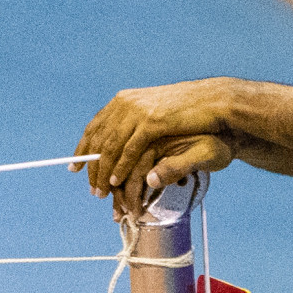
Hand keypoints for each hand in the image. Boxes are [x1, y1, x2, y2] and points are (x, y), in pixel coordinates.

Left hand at [72, 79, 238, 209]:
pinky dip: (120, 167)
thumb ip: (141, 129)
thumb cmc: (192, 116)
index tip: (75, 167)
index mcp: (126, 101)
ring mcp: (139, 112)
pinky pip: (129, 149)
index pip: (96, 126)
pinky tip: (116, 181)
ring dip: (103, 172)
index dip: (84, 147)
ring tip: (101, 192)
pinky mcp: (153, 122)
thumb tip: (123, 144)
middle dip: (92, 167)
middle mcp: (127, 104)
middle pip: (99, 139)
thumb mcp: (161, 120)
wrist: (218, 103)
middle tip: (91, 189)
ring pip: (110, 147)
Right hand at [106, 134, 237, 219]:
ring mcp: (146, 142)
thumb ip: (178, 166)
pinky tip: (131, 198)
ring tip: (122, 212)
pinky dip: (126, 183)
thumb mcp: (204, 155)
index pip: (132, 168)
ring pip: (122, 168)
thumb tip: (150, 180)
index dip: (130, 193)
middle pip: (122, 168)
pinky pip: (129, 166)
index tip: (133, 213)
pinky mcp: (149, 148)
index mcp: (156, 137)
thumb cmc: (218, 147)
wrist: (226, 133)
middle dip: (120, 195)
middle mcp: (147, 138)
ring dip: (119, 191)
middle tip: (122, 216)